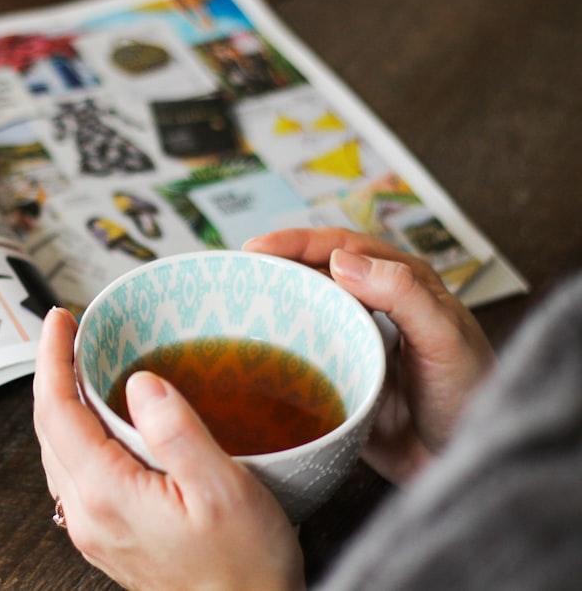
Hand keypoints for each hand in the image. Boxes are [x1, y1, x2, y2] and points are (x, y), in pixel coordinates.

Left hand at [33, 308, 304, 590]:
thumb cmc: (244, 570)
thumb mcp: (223, 491)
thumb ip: (177, 433)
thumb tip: (141, 384)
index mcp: (108, 495)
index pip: (57, 411)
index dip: (53, 358)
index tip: (59, 321)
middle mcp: (88, 515)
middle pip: (49, 429)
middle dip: (53, 374)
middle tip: (70, 335)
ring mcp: (94, 530)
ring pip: (59, 451)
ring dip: (62, 404)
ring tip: (82, 368)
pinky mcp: (109, 537)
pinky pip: (76, 473)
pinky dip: (79, 434)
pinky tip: (102, 424)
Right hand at [244, 227, 494, 483]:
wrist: (463, 463)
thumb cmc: (469, 397)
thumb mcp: (444, 337)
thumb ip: (402, 293)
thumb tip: (341, 260)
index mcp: (404, 283)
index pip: (343, 247)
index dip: (298, 242)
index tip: (258, 249)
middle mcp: (375, 306)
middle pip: (317, 272)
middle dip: (277, 265)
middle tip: (237, 272)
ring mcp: (354, 341)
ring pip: (306, 309)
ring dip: (274, 302)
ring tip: (236, 304)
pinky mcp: (340, 377)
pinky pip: (302, 354)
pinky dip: (277, 346)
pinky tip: (253, 350)